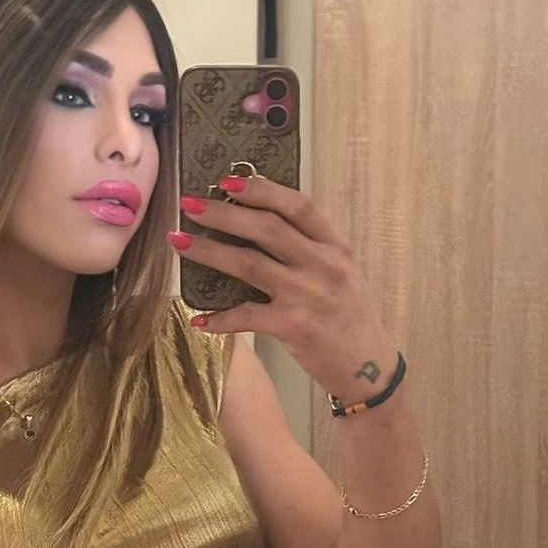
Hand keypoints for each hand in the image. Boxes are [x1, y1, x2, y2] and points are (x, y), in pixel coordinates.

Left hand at [169, 175, 399, 402]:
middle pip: (266, 228)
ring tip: (179, 241)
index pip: (298, 205)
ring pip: (248, 263)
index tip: (228, 182)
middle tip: (190, 204)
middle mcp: (323, 265)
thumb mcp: (342, 272)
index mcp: (335, 246)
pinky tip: (199, 320)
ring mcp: (307, 295)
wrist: (368, 366)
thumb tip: (259, 225)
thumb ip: (311, 249)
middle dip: (223, 213)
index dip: (261, 190)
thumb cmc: (350, 317)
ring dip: (209, 251)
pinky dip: (219, 318)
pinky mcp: (292, 326)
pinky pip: (246, 316)